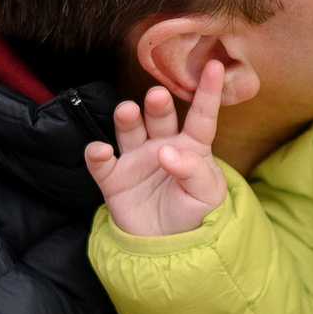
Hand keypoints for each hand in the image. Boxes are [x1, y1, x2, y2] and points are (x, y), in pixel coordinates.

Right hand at [84, 63, 229, 235]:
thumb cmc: (193, 213)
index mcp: (192, 147)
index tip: (215, 67)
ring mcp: (135, 159)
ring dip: (127, 118)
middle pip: (159, 116)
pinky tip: (101, 151)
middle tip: (157, 96)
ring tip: (128, 111)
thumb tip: (166, 151)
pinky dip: (97, 154)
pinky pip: (102, 163)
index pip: (202, 116)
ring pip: (129, 130)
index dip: (208, 93)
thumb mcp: (208, 196)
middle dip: (157, 104)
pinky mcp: (113, 178)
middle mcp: (161, 145)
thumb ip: (195, 172)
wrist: (166, 246)